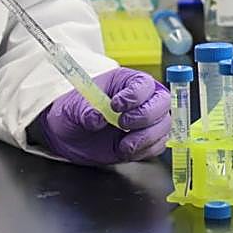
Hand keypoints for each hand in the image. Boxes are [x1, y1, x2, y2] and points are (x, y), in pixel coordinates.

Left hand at [35, 68, 169, 165]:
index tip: (115, 105)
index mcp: (126, 82)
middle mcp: (141, 99)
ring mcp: (145, 121)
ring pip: (163, 126)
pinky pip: (157, 145)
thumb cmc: (74, 111)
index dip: (134, 95)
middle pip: (162, 103)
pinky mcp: (145, 141)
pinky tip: (125, 150)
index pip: (143, 84)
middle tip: (122, 124)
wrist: (69, 134)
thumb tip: (97, 118)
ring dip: (146, 138)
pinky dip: (144, 151)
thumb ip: (86, 111)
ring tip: (123, 144)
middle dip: (145, 116)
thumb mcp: (73, 107)